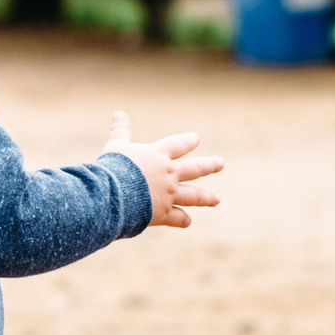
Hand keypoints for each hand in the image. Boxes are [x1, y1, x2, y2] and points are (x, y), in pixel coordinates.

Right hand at [103, 110, 221, 228]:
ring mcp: (169, 194)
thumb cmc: (114, 167)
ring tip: (217, 199)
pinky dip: (183, 220)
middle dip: (209, 165)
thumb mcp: (116, 145)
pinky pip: (178, 217)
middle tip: (220, 163)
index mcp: (158, 155)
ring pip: (193, 195)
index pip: (178, 145)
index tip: (196, 139)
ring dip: (206, 197)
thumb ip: (120, 130)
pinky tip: (187, 221)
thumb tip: (118, 112)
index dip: (188, 141)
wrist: (113, 194)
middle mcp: (169, 174)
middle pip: (195, 168)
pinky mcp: (164, 213)